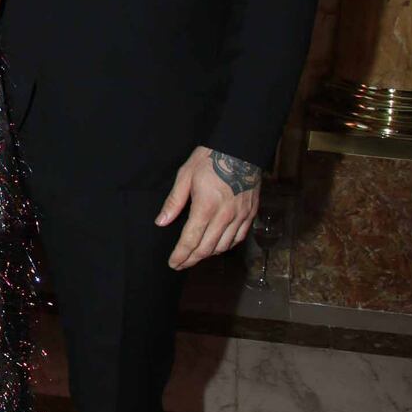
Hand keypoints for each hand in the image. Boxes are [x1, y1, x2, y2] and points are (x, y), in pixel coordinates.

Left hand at [155, 145, 260, 270]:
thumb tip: (161, 222)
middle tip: (181, 264)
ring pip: (224, 246)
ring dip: (208, 254)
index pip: (191, 240)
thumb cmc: (210, 159)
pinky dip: (227, 246)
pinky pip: (239, 238)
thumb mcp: (185, 175)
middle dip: (191, 259)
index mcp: (206, 206)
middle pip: (207, 248)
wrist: (240, 147)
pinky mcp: (250, 213)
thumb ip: (174, 201)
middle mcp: (225, 215)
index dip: (180, 255)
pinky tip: (218, 246)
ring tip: (196, 255)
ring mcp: (240, 216)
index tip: (173, 263)